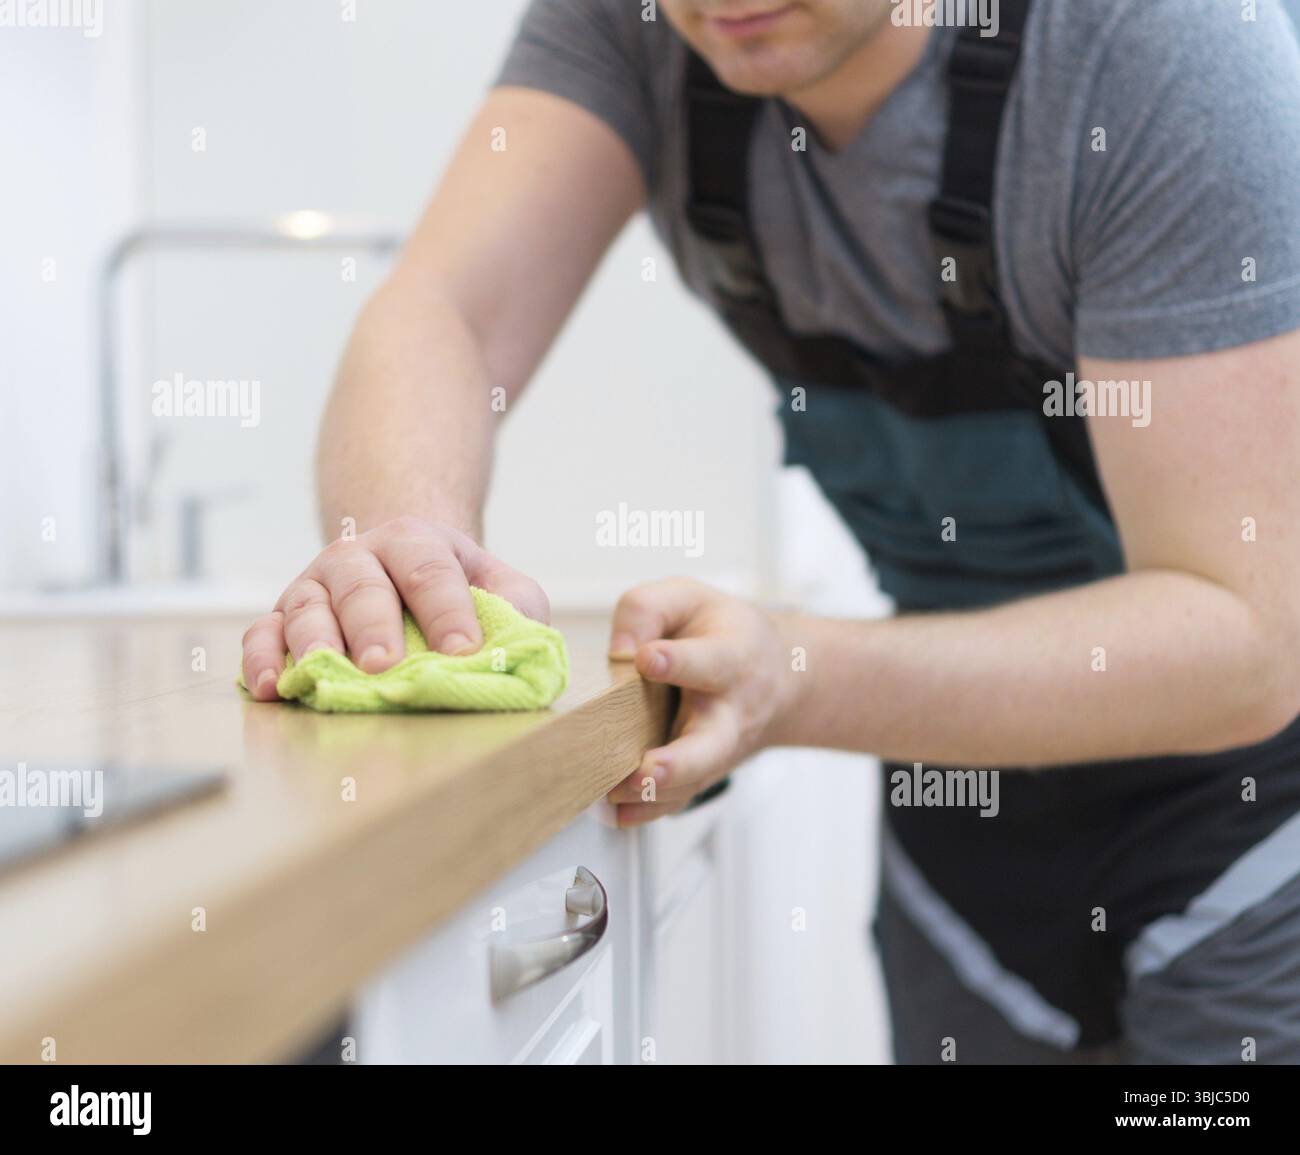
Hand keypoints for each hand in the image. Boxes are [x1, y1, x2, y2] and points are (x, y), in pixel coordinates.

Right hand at [241, 516, 548, 699]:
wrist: (399, 561)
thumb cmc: (455, 588)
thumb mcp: (498, 585)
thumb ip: (518, 606)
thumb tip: (524, 643)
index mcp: (416, 542)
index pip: (431, 572)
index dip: (447, 610)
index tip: (462, 650)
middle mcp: (357, 556)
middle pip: (363, 586)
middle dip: (373, 626)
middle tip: (384, 664)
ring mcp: (315, 584)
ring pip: (307, 606)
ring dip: (313, 641)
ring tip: (322, 674)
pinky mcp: (282, 616)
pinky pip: (263, 632)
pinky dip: (261, 658)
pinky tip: (272, 687)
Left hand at [604, 578, 799, 826]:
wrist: (781, 677)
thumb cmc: (725, 634)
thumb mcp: (690, 599)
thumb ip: (648, 609)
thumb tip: (618, 650)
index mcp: (731, 659)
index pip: (707, 661)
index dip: (676, 661)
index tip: (646, 658)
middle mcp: (730, 712)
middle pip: (710, 745)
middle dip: (679, 762)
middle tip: (647, 769)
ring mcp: (718, 749)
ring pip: (692, 780)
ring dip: (654, 794)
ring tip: (615, 792)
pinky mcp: (702, 773)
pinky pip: (678, 799)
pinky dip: (648, 811)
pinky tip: (619, 812)